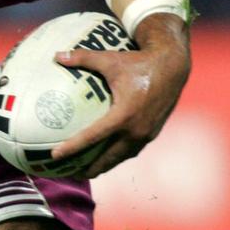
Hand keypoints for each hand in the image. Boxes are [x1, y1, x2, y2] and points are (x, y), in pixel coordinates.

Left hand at [52, 15, 189, 178]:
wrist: (173, 66)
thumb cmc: (139, 62)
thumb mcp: (109, 59)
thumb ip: (82, 59)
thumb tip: (56, 56)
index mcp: (123, 115)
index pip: (92, 136)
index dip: (73, 148)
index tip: (55, 156)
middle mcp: (135, 130)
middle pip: (107, 158)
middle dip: (88, 168)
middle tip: (69, 173)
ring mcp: (145, 134)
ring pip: (120, 158)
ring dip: (104, 166)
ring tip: (86, 172)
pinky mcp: (152, 133)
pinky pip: (131, 150)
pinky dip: (117, 157)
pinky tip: (107, 158)